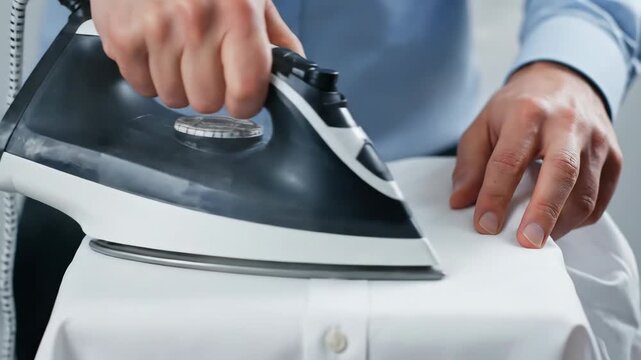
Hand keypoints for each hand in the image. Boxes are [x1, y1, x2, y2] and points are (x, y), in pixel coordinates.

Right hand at [90, 0, 302, 117]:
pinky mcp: (122, 35)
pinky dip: (148, 73)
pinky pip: (141, 85)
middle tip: (206, 63)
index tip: (242, 96)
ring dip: (178, 82)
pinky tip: (155, 47)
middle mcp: (196, 21)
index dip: (245, 101)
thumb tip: (291, 71)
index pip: (246, 91)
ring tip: (178, 50)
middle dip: (210, 90)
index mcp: (237, 12)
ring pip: (173, 98)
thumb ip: (274, 36)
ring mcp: (155, 29)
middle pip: (206, 102)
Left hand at [450, 62, 622, 247]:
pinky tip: (559, 223)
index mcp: (528, 114)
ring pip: (585, 192)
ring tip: (538, 239)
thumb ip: (470, 164)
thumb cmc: (521, 106)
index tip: (485, 224)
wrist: (564, 80)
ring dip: (561, 223)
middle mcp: (566, 125)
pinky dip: (579, 218)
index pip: (509, 161)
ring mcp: (595, 141)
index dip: (495, 196)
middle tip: (527, 241)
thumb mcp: (484, 125)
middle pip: (561, 173)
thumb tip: (461, 201)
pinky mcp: (613, 157)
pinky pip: (600, 199)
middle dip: (544, 212)